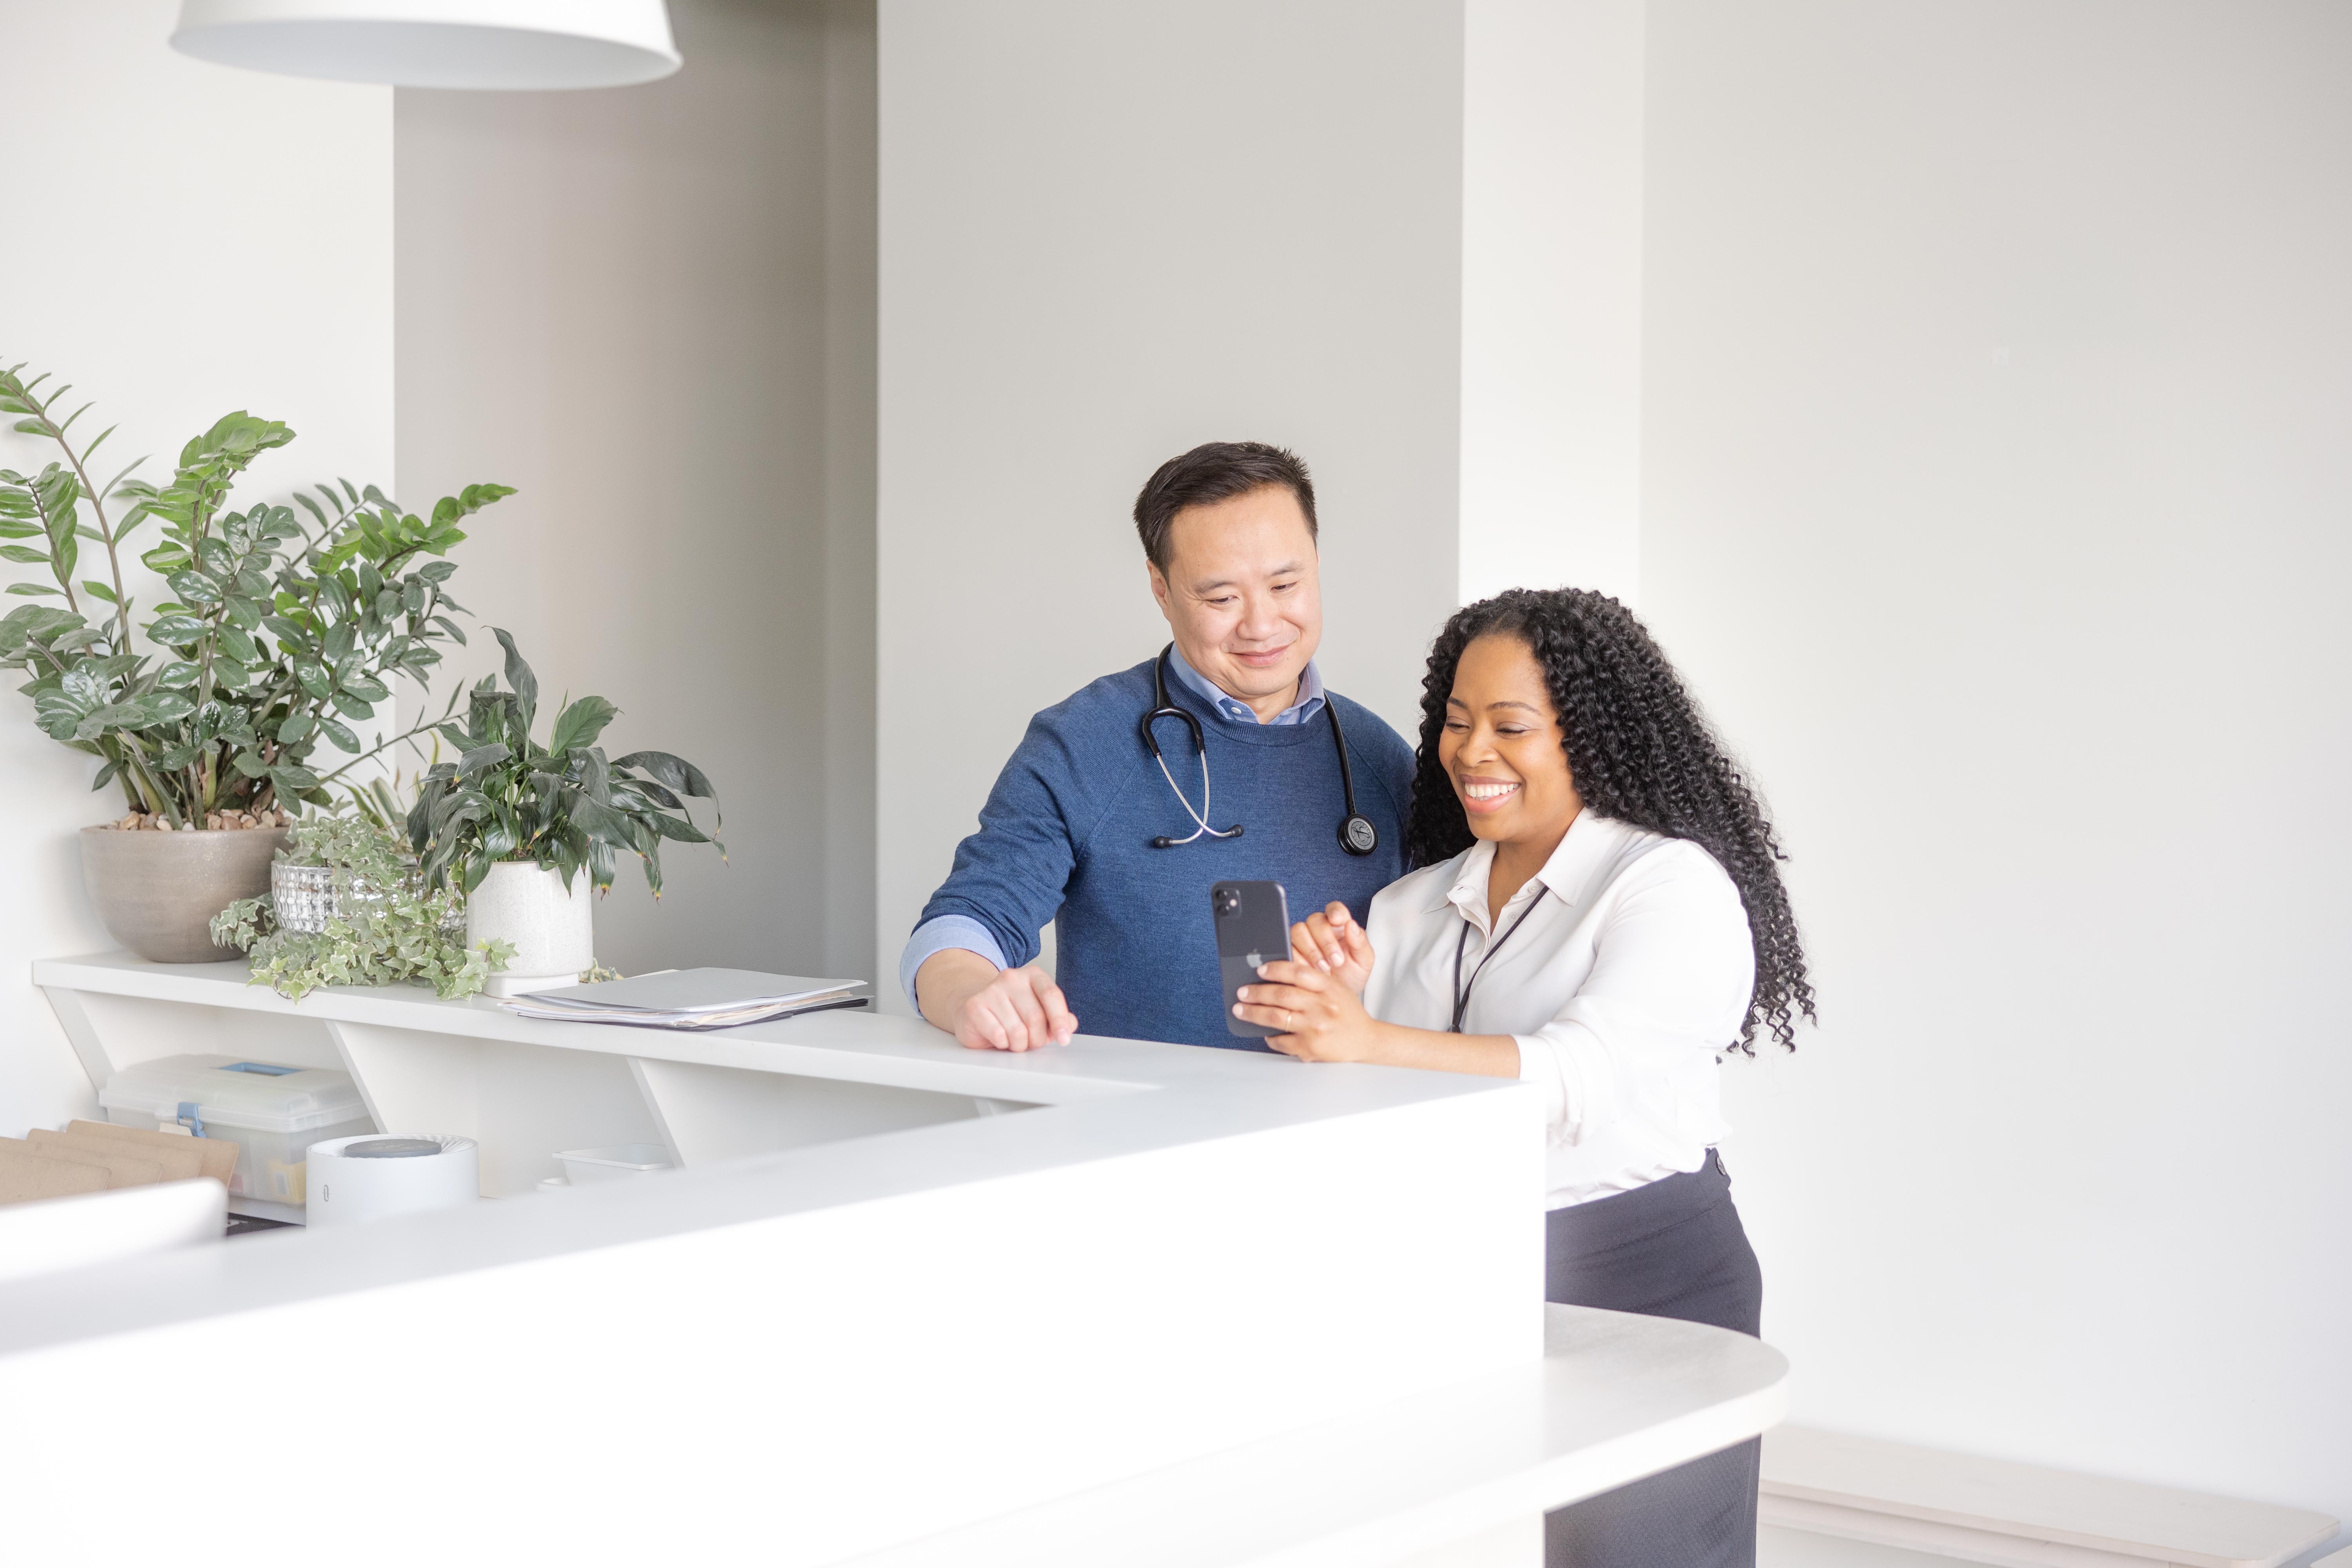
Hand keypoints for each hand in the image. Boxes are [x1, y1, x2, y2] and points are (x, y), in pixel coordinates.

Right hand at [918, 950, 1075, 1051]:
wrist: (974, 1011)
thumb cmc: (1011, 1014)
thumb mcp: (1039, 1014)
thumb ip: (1059, 1018)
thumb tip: (1070, 1024)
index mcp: (1033, 976)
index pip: (1051, 995)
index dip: (1060, 1020)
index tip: (1064, 1039)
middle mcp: (1012, 978)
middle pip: (1036, 1018)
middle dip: (1037, 1039)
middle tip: (1031, 1043)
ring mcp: (991, 990)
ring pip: (1017, 1031)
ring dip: (1019, 1045)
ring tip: (1013, 1040)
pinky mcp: (975, 1005)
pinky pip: (998, 1035)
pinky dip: (1002, 1044)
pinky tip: (998, 1037)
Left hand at [1235, 958, 1384, 1062]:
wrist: (1365, 1041)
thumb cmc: (1347, 1013)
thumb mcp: (1336, 988)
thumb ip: (1313, 980)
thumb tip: (1275, 974)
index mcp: (1329, 987)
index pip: (1297, 972)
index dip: (1275, 969)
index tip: (1259, 970)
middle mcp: (1322, 1006)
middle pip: (1281, 994)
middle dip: (1256, 993)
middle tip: (1242, 992)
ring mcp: (1315, 1027)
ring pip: (1276, 1016)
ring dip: (1253, 1013)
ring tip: (1241, 1010)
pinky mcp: (1310, 1047)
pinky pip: (1281, 1040)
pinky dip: (1270, 1037)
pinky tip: (1266, 1033)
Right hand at [1289, 901, 1373, 995]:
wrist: (1336, 999)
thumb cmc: (1351, 977)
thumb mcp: (1363, 962)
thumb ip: (1360, 942)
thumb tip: (1351, 925)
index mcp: (1339, 926)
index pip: (1334, 909)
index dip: (1334, 911)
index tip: (1337, 920)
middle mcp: (1319, 930)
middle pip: (1314, 920)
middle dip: (1325, 940)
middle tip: (1336, 960)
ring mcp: (1303, 940)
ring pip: (1298, 931)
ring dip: (1311, 950)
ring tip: (1324, 968)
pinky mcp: (1291, 952)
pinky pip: (1289, 948)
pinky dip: (1299, 960)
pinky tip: (1311, 970)